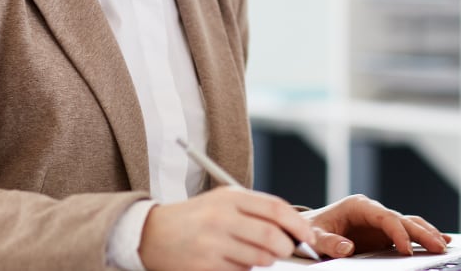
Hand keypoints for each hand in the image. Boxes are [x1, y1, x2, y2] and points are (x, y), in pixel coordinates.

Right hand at [138, 186, 317, 270]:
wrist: (152, 233)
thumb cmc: (195, 218)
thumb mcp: (222, 202)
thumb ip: (255, 211)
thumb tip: (293, 230)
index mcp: (229, 197)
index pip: (276, 209)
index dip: (298, 225)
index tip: (308, 237)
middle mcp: (221, 217)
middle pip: (272, 236)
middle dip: (286, 248)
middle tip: (286, 251)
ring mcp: (213, 243)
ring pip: (260, 259)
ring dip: (266, 261)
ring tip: (256, 255)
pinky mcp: (206, 265)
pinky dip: (245, 270)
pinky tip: (233, 261)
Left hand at [302, 194, 451, 258]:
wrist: (309, 229)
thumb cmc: (312, 230)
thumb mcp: (315, 238)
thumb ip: (329, 243)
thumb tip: (347, 249)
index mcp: (358, 206)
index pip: (385, 217)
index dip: (398, 232)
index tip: (406, 250)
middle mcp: (373, 211)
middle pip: (403, 219)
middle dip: (422, 233)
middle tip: (439, 247)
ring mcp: (380, 222)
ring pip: (410, 224)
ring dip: (427, 234)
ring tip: (444, 245)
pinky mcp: (383, 234)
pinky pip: (407, 233)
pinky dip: (424, 236)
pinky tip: (442, 240)